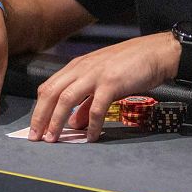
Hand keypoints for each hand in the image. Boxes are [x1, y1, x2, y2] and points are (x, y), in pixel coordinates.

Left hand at [29, 33, 179, 142]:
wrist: (155, 52)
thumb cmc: (130, 65)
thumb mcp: (103, 80)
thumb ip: (86, 101)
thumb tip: (73, 123)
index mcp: (77, 66)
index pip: (48, 87)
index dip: (39, 108)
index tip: (35, 127)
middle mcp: (82, 68)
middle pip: (52, 93)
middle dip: (40, 117)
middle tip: (36, 138)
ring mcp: (96, 74)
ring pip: (67, 99)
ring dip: (57, 121)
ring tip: (54, 139)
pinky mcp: (111, 82)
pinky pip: (96, 107)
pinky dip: (91, 124)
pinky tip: (90, 137)